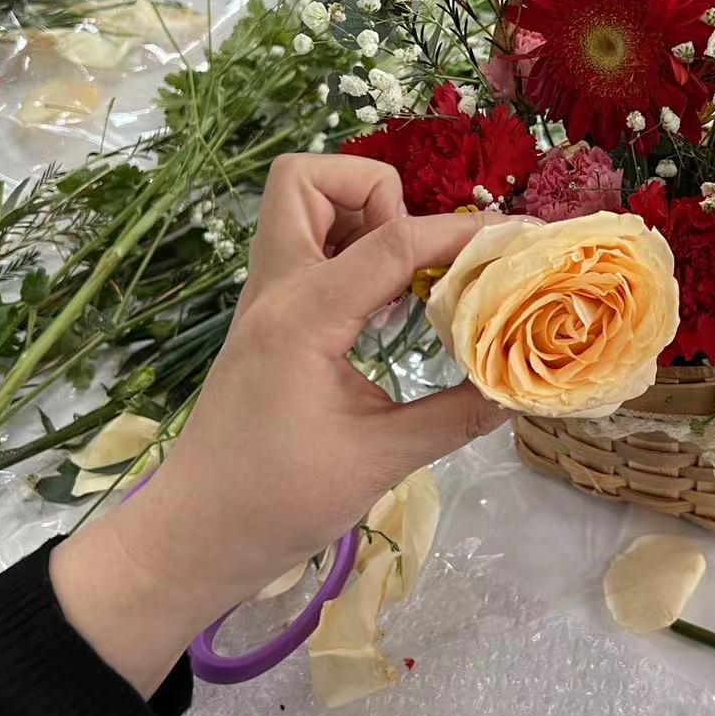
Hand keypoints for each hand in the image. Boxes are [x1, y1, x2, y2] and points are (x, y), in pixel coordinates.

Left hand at [52, 156, 506, 693]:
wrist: (195, 535)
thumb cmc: (277, 503)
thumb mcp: (379, 462)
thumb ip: (454, 417)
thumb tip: (516, 386)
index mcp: (304, 316)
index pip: (391, 240)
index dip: (461, 231)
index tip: (518, 238)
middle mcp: (277, 290)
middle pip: (308, 180)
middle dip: (376, 193)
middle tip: (419, 256)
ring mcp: (265, 302)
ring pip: (298, 206)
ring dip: (358, 218)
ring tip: (406, 280)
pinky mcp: (267, 322)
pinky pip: (306, 252)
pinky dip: (349, 255)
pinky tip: (384, 311)